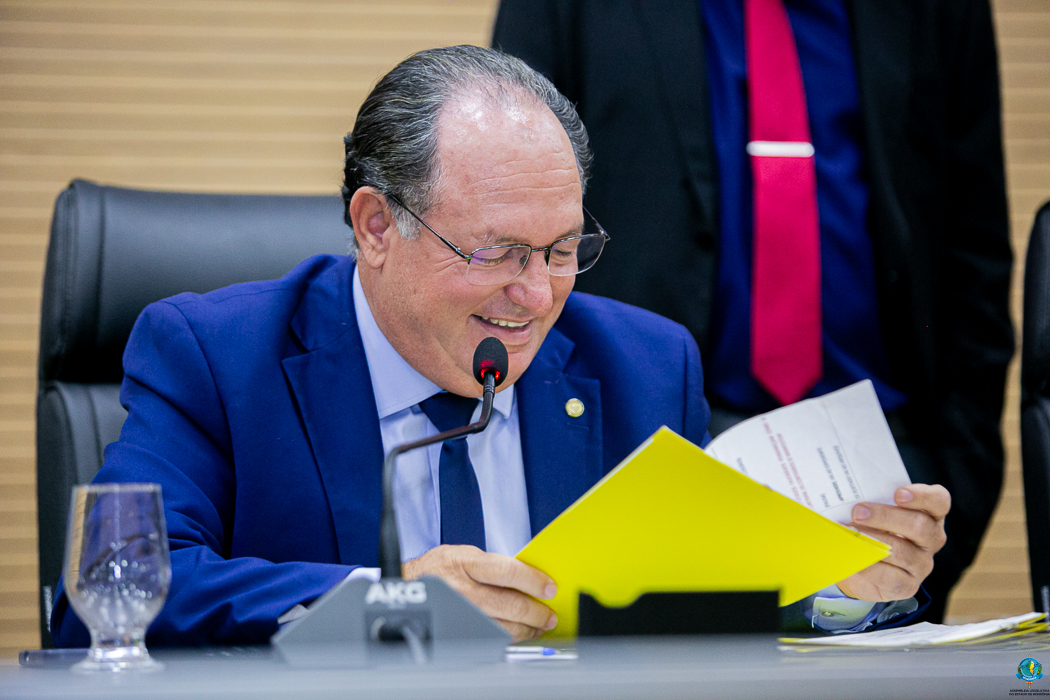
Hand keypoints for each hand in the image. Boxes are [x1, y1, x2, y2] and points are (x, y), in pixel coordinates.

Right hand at [403, 545, 557, 641]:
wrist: (408, 585)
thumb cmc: (440, 567)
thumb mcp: (463, 554)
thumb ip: (492, 565)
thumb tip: (528, 576)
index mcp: (465, 563)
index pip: (507, 571)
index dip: (532, 580)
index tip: (549, 587)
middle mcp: (462, 589)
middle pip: (508, 603)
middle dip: (535, 612)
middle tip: (549, 614)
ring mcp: (460, 612)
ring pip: (502, 626)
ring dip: (526, 628)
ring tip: (539, 626)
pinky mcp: (458, 629)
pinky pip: (490, 637)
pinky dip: (509, 637)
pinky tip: (519, 633)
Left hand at [837, 484, 949, 601]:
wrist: (859, 565)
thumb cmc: (869, 528)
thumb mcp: (872, 510)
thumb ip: (869, 500)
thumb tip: (846, 493)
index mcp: (929, 513)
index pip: (939, 501)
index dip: (923, 496)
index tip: (898, 494)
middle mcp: (931, 539)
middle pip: (920, 525)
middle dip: (885, 517)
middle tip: (858, 512)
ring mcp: (922, 564)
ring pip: (903, 551)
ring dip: (872, 541)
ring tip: (849, 533)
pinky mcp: (908, 586)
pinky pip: (890, 577)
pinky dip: (868, 566)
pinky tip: (853, 558)